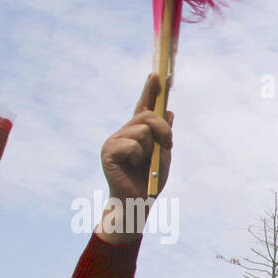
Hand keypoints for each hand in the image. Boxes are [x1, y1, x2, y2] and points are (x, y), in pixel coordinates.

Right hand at [100, 73, 173, 207]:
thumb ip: (164, 135)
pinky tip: (131, 166)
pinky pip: (131, 145)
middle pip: (147, 116)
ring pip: (141, 130)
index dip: (150, 90)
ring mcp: (114, 140)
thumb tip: (169, 111)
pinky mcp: (108, 151)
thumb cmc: (151, 181)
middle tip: (167, 146)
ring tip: (143, 162)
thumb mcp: (163, 155)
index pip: (143, 106)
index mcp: (136, 133)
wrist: (139, 202)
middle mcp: (124, 133)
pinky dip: (137, 157)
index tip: (158, 75)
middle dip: (163, 130)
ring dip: (149, 148)